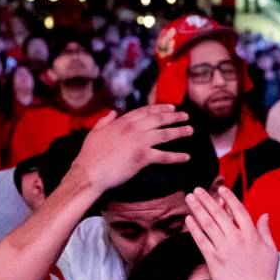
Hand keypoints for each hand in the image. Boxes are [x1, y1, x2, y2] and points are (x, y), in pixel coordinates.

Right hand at [70, 104, 190, 192]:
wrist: (89, 172)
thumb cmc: (89, 155)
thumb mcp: (95, 132)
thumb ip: (105, 120)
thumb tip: (112, 112)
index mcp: (123, 121)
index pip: (146, 111)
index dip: (160, 108)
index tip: (171, 107)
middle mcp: (133, 128)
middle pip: (159, 119)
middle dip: (175, 116)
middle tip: (186, 116)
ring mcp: (139, 142)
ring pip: (165, 134)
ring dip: (180, 132)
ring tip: (190, 131)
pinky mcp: (142, 157)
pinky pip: (164, 156)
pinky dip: (177, 157)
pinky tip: (186, 157)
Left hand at [185, 186, 279, 279]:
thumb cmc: (266, 276)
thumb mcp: (271, 250)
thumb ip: (265, 231)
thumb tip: (264, 215)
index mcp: (252, 235)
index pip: (238, 210)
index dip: (228, 198)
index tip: (220, 189)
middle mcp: (238, 239)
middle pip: (219, 214)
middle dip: (207, 200)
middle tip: (197, 190)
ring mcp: (225, 250)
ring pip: (208, 224)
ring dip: (197, 209)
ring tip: (189, 198)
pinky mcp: (214, 261)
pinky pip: (202, 241)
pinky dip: (194, 229)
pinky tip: (188, 219)